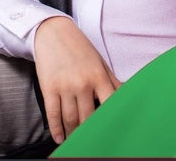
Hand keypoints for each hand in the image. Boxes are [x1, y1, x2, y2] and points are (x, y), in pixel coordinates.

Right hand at [34, 16, 119, 143]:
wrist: (53, 32)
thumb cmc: (79, 47)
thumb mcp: (99, 61)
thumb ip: (111, 80)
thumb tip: (125, 95)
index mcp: (98, 76)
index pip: (109, 104)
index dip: (111, 121)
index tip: (112, 133)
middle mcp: (83, 83)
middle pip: (88, 118)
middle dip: (89, 132)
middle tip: (91, 142)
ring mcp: (65, 86)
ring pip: (70, 119)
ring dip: (72, 134)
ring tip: (75, 142)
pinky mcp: (49, 88)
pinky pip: (53, 114)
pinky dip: (56, 129)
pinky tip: (59, 137)